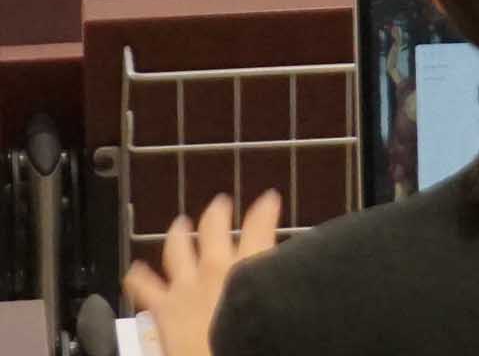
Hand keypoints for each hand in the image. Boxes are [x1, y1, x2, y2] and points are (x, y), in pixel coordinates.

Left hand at [124, 189, 280, 355]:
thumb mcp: (276, 301)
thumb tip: (286, 278)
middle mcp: (214, 267)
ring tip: (179, 224)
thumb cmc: (252, 337)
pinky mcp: (163, 307)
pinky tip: (134, 271)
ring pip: (177, 248)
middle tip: (220, 205)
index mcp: (248, 264)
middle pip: (213, 227)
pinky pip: (144, 287)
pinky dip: (138, 276)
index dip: (266, 207)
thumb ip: (277, 282)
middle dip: (217, 212)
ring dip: (178, 232)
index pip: (260, 223)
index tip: (269, 199)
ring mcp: (185, 285)